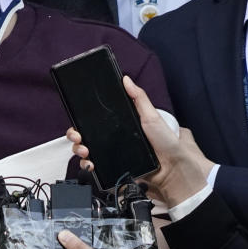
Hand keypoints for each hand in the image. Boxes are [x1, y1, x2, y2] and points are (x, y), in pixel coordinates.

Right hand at [67, 76, 212, 206]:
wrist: (172, 167)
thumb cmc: (166, 142)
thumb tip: (127, 79)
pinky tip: (91, 164)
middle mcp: (112, 139)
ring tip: (86, 151)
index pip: (94, 121)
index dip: (82, 121)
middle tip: (78, 137)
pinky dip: (88, 166)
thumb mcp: (151, 116)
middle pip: (85, 135)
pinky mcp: (113, 169)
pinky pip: (95, 168)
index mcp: (119, 125)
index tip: (78, 121)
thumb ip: (138, 98)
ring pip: (86, 151)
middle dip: (75, 136)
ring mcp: (111, 154)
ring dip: (79, 150)